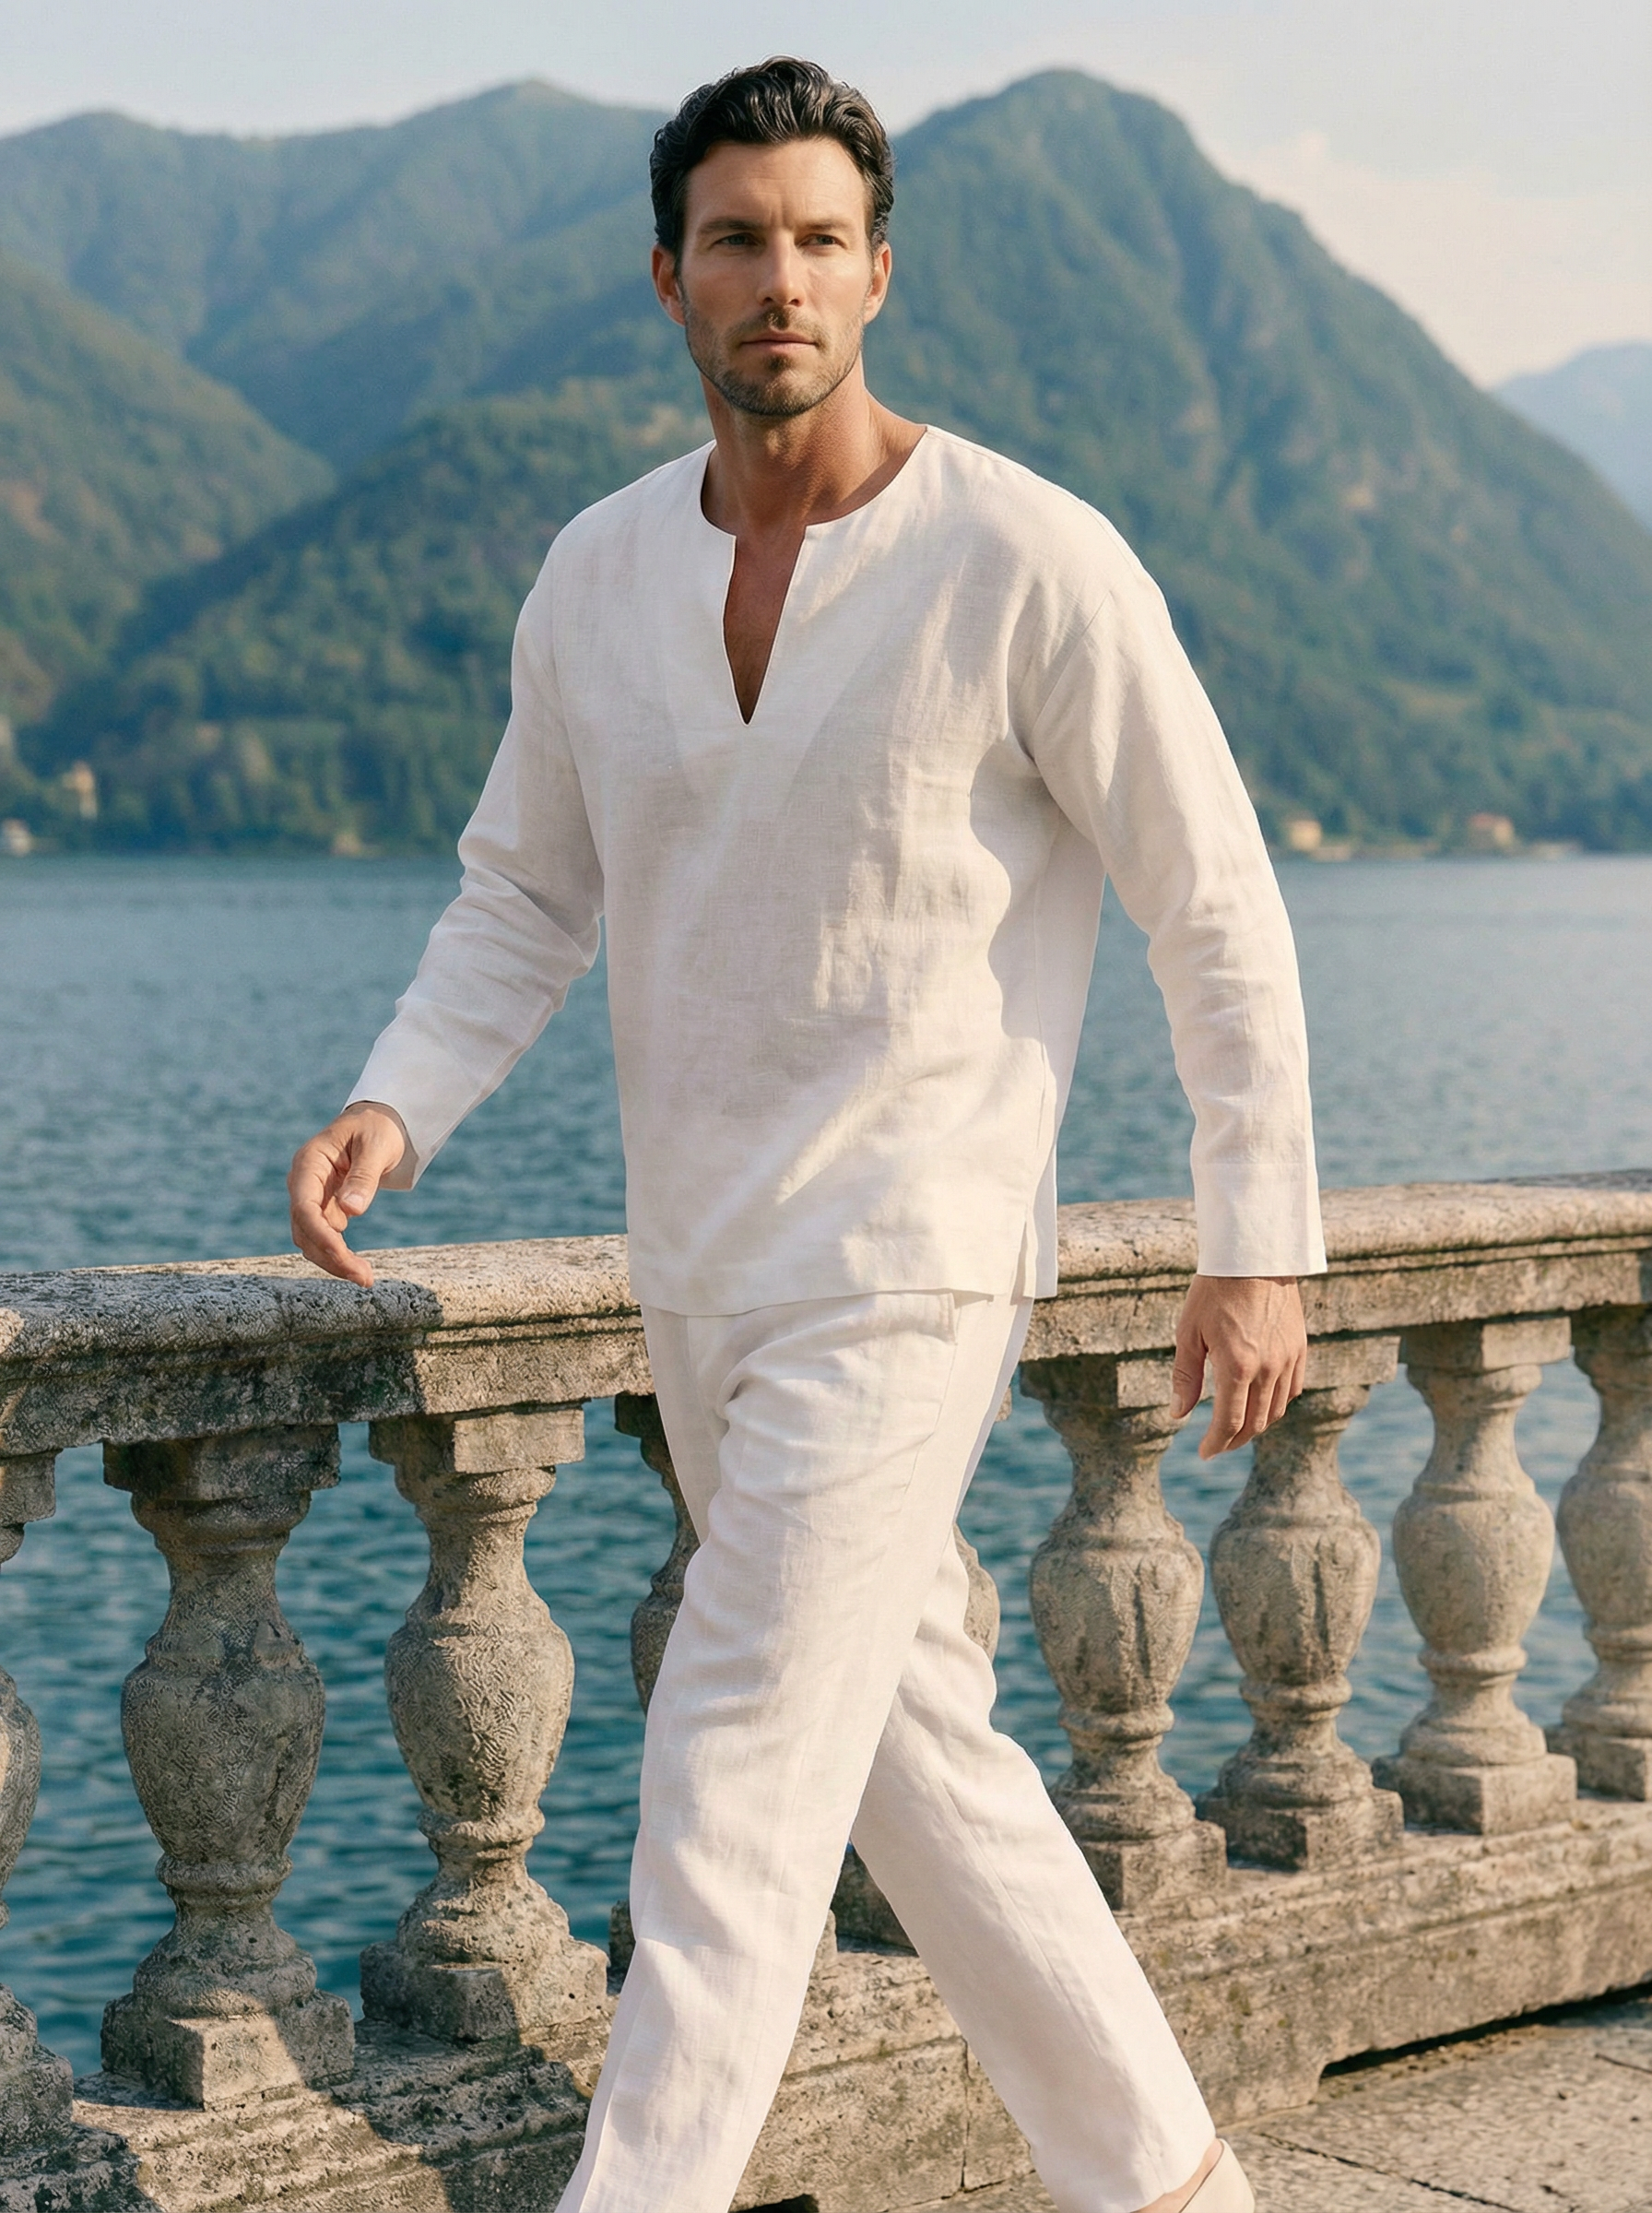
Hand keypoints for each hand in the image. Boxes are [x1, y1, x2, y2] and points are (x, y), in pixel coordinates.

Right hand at [287, 1102, 409, 1286]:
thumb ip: (364, 1176)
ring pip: (310, 1239)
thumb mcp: (377, 1146)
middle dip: (330, 1256)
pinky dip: (337, 1254)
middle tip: (365, 1277)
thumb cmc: (377, 1128)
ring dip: (333, 1261)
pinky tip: (359, 1267)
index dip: (320, 1235)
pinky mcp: (322, 1208)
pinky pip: (323, 1237)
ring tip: (366, 1277)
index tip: (342, 1255)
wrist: (377, 1123)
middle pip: (304, 1229)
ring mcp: (310, 1197)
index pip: (304, 1207)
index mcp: (309, 1163)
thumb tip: (351, 1211)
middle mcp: (303, 1182)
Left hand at [1170, 1275, 1306, 1458]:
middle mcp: (1268, 1368)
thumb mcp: (1188, 1333)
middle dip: (1235, 1440)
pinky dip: (1278, 1403)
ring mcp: (1288, 1359)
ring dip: (1257, 1425)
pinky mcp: (1300, 1347)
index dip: (1216, 1444)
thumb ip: (1185, 1377)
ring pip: (1277, 1410)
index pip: (1230, 1423)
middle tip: (1217, 1444)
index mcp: (1237, 1366)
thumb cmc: (1213, 1291)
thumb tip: (1178, 1416)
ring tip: (1237, 1426)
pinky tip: (1261, 1401)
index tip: (1204, 1453)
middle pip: (1256, 1423)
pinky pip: (1293, 1389)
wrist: (1253, 1256)